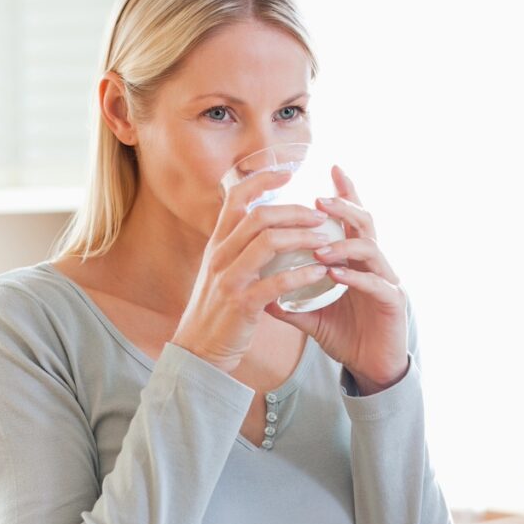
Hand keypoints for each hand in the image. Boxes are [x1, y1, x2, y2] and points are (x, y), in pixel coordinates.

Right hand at [173, 168, 335, 373]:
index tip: (287, 173)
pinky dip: (302, 275)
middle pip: (258, 216)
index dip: (260, 181)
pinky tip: (320, 272)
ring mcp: (229, 279)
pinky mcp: (241, 304)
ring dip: (302, 237)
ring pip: (268, 243)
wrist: (197, 350)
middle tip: (320, 214)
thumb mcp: (219, 272)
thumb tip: (260, 227)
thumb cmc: (217, 311)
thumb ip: (237, 249)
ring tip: (326, 239)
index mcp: (216, 245)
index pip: (235, 198)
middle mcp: (220, 256)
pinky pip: (276, 282)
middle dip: (294, 210)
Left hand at [264, 165, 408, 394]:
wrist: (370, 369)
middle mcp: (374, 264)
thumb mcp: (310, 315)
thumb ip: (287, 300)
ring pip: (371, 248)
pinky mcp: (393, 302)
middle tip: (318, 199)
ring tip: (318, 246)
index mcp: (356, 260)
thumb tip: (255, 290)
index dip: (345, 192)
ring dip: (342, 244)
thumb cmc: (345, 335)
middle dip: (343, 207)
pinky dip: (353, 276)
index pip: (351, 219)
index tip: (331, 167)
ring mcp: (387, 280)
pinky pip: (375, 283)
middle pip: (364, 223)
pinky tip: (334, 273)